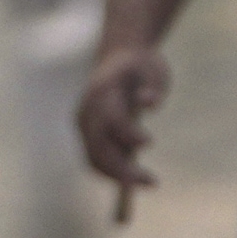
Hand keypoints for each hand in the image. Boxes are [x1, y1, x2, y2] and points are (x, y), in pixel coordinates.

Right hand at [72, 42, 169, 195]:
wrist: (120, 56)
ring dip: (117, 176)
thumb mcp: (153, 68)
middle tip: (152, 181)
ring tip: (149, 182)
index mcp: (102, 91)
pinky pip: (94, 159)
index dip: (128, 134)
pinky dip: (111, 173)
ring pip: (93, 158)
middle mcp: (87, 110)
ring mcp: (83, 123)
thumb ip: (152, 85)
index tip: (150, 142)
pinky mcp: (87, 134)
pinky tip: (134, 181)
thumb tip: (149, 102)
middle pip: (98, 147)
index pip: (111, 120)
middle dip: (122, 169)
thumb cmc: (141, 65)